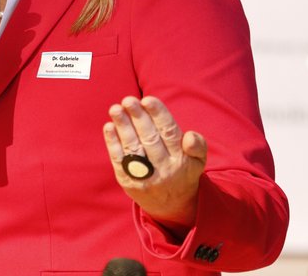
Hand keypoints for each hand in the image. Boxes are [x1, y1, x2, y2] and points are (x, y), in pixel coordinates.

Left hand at [103, 96, 206, 231]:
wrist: (171, 207)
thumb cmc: (183, 172)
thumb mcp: (198, 161)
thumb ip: (198, 145)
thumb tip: (189, 136)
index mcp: (181, 160)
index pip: (169, 133)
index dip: (158, 115)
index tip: (147, 99)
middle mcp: (163, 169)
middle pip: (149, 139)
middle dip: (138, 118)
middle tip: (128, 100)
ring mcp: (144, 177)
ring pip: (133, 148)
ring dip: (122, 127)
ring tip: (115, 109)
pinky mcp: (128, 182)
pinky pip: (119, 161)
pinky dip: (112, 143)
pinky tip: (109, 126)